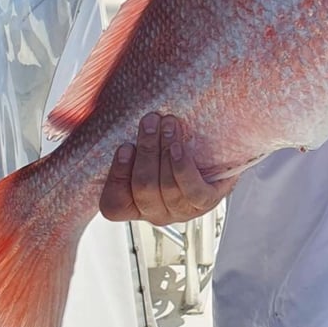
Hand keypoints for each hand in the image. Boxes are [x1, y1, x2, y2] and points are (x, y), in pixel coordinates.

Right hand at [99, 112, 237, 225]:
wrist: (218, 159)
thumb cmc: (177, 152)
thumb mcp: (149, 148)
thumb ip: (132, 141)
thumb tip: (109, 113)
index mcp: (135, 205)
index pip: (113, 205)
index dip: (117, 177)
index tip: (124, 146)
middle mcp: (156, 212)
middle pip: (143, 187)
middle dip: (146, 150)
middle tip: (150, 121)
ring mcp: (181, 211)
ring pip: (166, 186)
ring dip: (164, 150)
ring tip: (168, 124)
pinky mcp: (205, 203)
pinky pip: (192, 191)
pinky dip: (183, 167)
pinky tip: (179, 148)